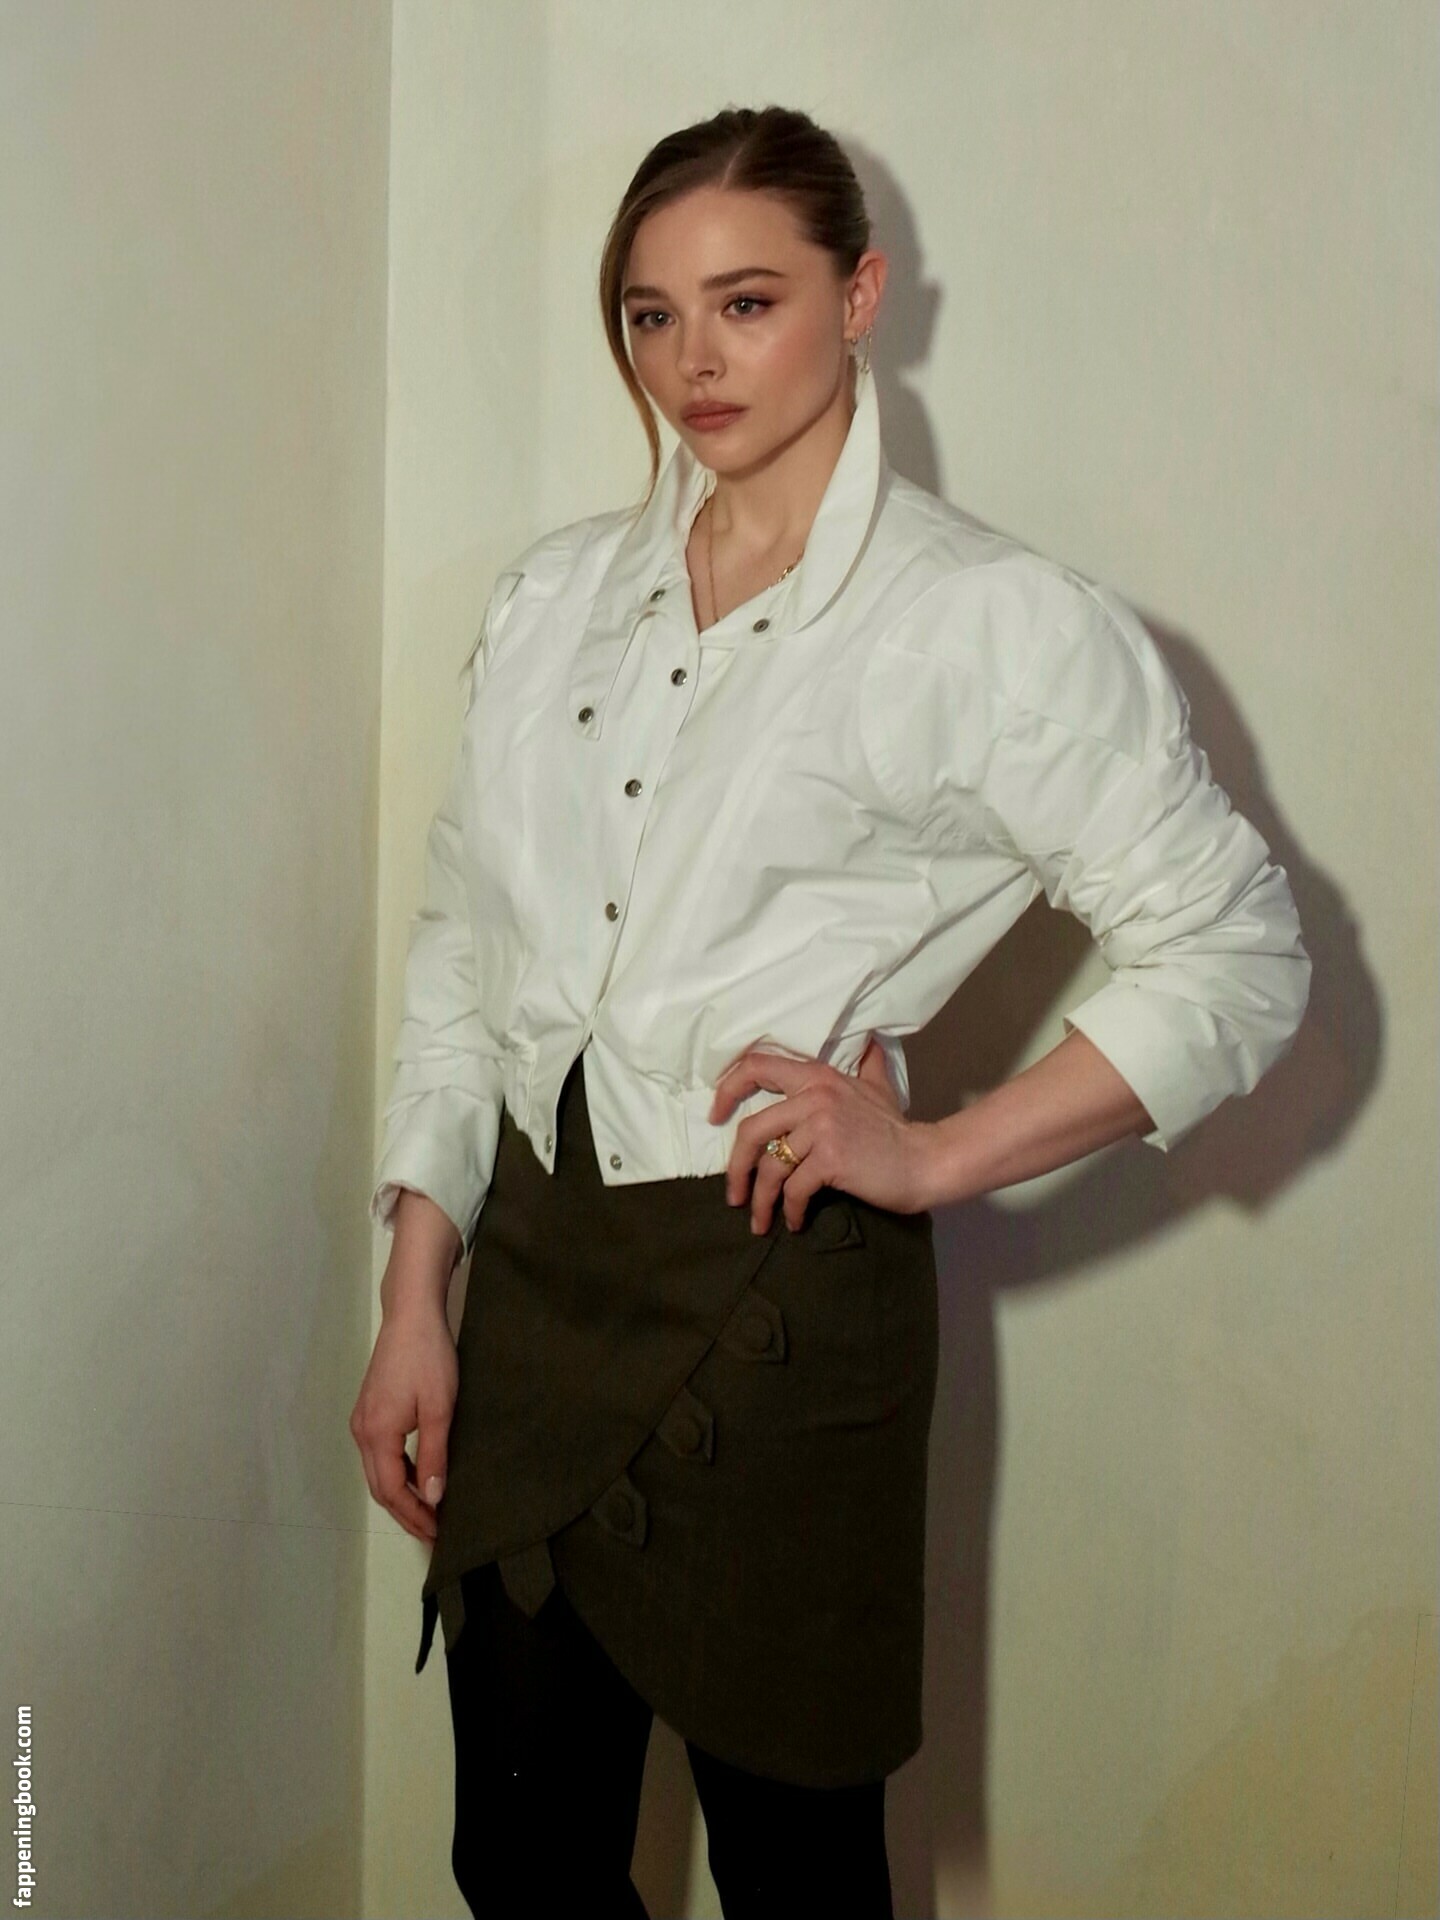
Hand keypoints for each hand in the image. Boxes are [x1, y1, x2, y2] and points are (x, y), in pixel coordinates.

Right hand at [349, 1301, 457, 1544]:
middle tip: (433, 1533)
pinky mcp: (369, 1411)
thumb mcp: (438, 1409)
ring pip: (378, 1473)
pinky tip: (419, 1477)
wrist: (412, 1316)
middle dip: (405, 1513)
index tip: (438, 1533)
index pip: (392, 1491)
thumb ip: (433, 1455)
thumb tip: (432, 1498)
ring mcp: (362, 1421)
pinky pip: (380, 1456)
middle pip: (380, 1487)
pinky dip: (398, 1474)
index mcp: (376, 1434)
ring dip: (401, 1495)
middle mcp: (362, 1432)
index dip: (414, 1516)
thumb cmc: (429, 1358)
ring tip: (429, 1511)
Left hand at [708, 1034, 937, 1232]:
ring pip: (771, 1166)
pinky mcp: (831, 1159)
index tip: (715, 1116)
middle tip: (735, 1194)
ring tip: (761, 1221)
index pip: (757, 1067)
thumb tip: (869, 1041)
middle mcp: (816, 1096)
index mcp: (818, 1076)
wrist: (926, 1160)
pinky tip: (794, 1222)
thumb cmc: (897, 1128)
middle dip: (736, 1168)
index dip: (727, 1090)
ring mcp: (823, 1127)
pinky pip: (794, 1189)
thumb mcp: (877, 1086)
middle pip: (752, 1130)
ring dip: (761, 1200)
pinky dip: (789, 1210)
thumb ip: (866, 1063)